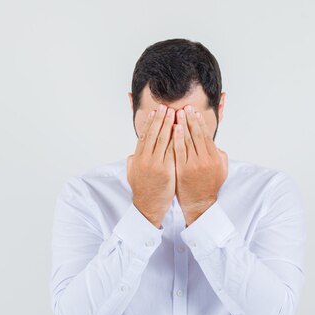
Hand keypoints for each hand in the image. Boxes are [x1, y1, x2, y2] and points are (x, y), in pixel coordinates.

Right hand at [127, 104, 175, 227]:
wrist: (148, 207)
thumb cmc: (143, 192)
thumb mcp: (133, 175)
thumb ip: (133, 162)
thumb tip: (133, 154)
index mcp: (137, 158)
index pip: (144, 135)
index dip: (150, 123)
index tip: (155, 112)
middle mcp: (145, 159)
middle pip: (154, 134)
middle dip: (160, 119)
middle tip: (166, 107)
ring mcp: (155, 165)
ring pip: (164, 140)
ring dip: (170, 124)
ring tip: (175, 113)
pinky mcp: (166, 171)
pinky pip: (173, 151)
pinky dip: (177, 139)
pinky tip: (181, 130)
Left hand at [172, 104, 227, 225]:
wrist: (200, 204)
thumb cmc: (209, 186)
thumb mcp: (221, 170)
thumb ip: (219, 155)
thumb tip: (215, 144)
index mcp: (215, 158)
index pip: (206, 135)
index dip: (199, 122)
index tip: (194, 112)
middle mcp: (206, 160)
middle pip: (197, 134)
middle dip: (191, 119)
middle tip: (185, 107)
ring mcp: (194, 165)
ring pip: (188, 140)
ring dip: (182, 125)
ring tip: (177, 113)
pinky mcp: (183, 170)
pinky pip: (179, 151)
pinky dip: (176, 139)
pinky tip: (174, 128)